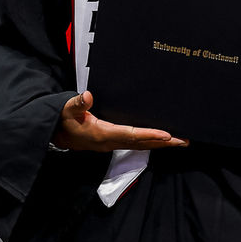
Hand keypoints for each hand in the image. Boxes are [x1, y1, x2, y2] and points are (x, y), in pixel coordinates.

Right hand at [50, 91, 187, 151]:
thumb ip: (77, 104)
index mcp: (103, 134)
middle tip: (183, 140)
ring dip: (160, 144)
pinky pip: (136, 143)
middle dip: (163, 142)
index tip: (167, 134)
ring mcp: (113, 144)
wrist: (57, 134)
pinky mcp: (113, 142)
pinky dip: (151, 142)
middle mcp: (111, 142)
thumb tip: (88, 96)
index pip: (131, 134)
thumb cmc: (64, 120)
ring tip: (179, 141)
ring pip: (141, 145)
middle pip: (142, 143)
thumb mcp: (66, 110)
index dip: (149, 134)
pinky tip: (161, 139)